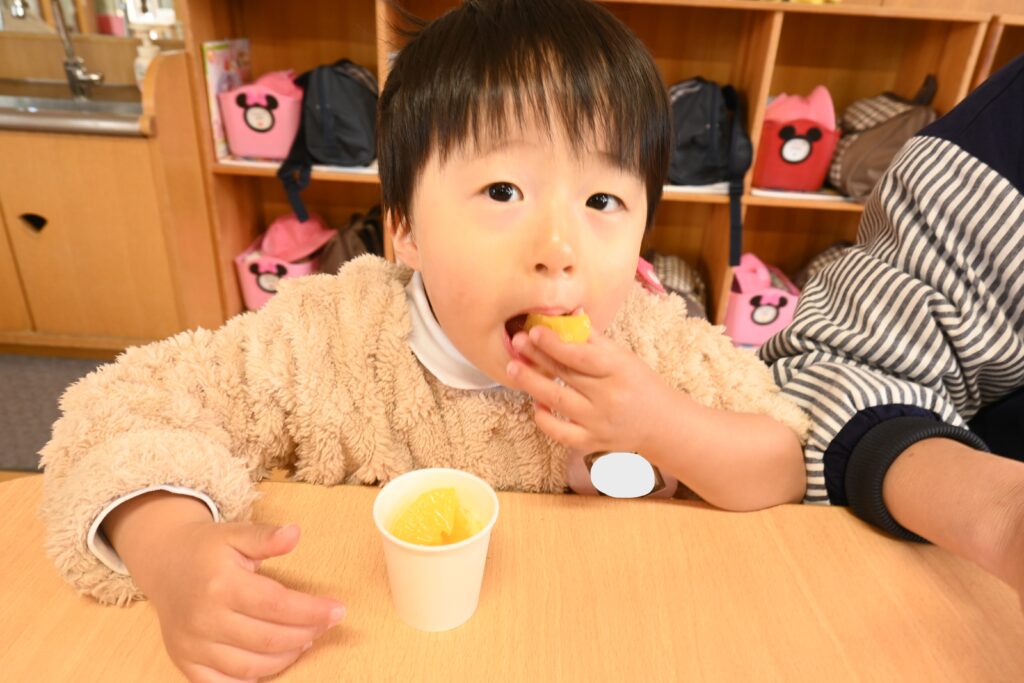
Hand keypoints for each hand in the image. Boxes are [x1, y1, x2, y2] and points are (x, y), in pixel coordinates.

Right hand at [133, 520, 345, 682]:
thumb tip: (295, 532)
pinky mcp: (185, 662)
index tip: (338, 611)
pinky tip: (272, 663)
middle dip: (305, 634)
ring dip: (286, 658)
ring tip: (304, 640)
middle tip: (324, 624)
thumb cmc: (207, 549)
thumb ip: (266, 537)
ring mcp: (193, 645)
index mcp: (220, 585)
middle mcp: (204, 619)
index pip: (277, 605)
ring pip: (251, 667)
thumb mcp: (236, 534)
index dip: (312, 611)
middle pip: (268, 639)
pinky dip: (252, 680)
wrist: (164, 562)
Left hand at [504, 325, 680, 456]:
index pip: (581, 355)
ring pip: (557, 401)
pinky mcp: (591, 442)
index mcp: (619, 370)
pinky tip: (535, 404)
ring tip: (514, 368)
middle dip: (536, 358)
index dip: (554, 343)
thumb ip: (594, 339)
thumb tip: (570, 314)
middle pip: (565, 375)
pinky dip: (544, 419)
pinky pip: (559, 433)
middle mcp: (608, 397)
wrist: (661, 424)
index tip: (534, 331)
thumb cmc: (640, 384)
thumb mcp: (623, 357)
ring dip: (531, 383)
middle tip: (516, 344)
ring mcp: (598, 422)